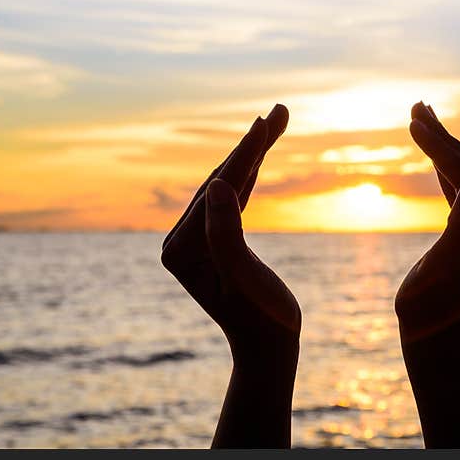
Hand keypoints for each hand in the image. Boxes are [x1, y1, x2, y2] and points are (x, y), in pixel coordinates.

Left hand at [161, 104, 300, 446]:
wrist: (269, 348)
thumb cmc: (261, 318)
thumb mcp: (244, 277)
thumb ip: (226, 230)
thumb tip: (217, 183)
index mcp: (180, 249)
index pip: (217, 192)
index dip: (245, 155)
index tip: (267, 122)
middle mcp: (181, 241)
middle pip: (221, 182)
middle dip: (252, 146)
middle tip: (280, 111)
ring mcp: (196, 240)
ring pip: (228, 186)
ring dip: (253, 155)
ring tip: (276, 120)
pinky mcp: (215, 241)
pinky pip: (234, 200)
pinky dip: (250, 175)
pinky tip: (261, 154)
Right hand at [396, 102, 459, 345]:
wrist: (436, 344)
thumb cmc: (430, 314)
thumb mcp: (439, 274)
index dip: (442, 150)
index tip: (414, 122)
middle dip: (445, 140)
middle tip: (416, 107)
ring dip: (445, 149)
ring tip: (420, 117)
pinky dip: (447, 172)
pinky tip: (433, 151)